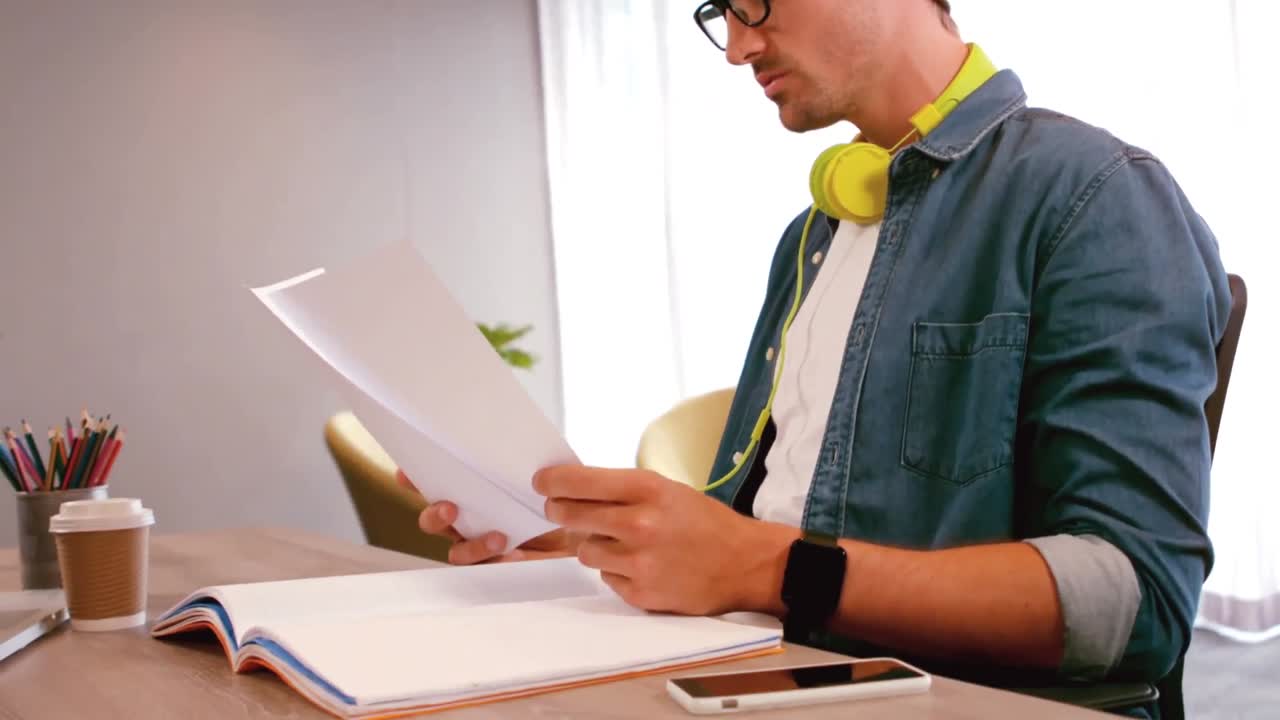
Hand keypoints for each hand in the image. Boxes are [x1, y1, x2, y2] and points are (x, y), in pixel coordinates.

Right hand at [397, 469, 580, 564]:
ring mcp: (481, 545)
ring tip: (498, 538)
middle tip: (450, 508)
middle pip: (433, 522)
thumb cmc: (555, 496)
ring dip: (472, 546)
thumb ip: (526, 462)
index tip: (406, 474)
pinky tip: (518, 555)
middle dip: (435, 515)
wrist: (581, 528)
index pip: (435, 484)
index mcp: (471, 492)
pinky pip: (491, 570)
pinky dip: (503, 562)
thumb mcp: (544, 473)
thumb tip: (518, 439)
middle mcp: (468, 520)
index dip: (415, 480)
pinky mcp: (502, 566)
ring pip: (457, 553)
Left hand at [532, 466, 796, 616]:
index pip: (581, 482)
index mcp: (648, 489)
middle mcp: (639, 523)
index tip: (541, 482)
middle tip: (560, 509)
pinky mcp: (640, 593)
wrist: (745, 564)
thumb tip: (572, 490)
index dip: (553, 481)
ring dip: (595, 545)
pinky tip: (641, 566)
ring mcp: (638, 561)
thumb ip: (623, 491)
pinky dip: (616, 571)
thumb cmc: (704, 522)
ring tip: (623, 543)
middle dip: (561, 511)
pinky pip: (606, 578)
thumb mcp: (667, 490)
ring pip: (585, 551)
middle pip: (571, 516)